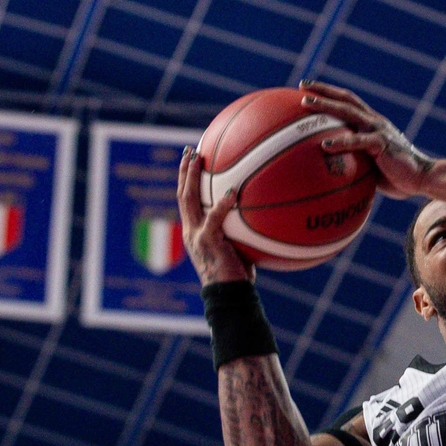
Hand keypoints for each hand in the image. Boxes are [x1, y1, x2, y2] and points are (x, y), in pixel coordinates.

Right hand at [177, 146, 253, 284]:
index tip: (191, 160)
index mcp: (195, 231)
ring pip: (188, 199)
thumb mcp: (238, 248)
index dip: (187, 180)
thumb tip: (262, 214)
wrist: (229, 295)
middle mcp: (191, 230)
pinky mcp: (207, 241)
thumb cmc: (238, 275)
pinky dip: (223, 204)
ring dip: (192, 176)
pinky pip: (214, 218)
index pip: (187, 201)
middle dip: (184, 171)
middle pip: (183, 194)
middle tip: (190, 150)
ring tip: (199, 157)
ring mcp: (196, 235)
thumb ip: (241, 230)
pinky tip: (233, 191)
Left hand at [307, 81, 433, 198]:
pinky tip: (325, 145)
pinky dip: (341, 141)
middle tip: (302, 86)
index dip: (329, 93)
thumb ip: (354, 160)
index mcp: (372, 123)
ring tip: (306, 104)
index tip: (308, 89)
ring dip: (326, 105)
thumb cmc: (396, 176)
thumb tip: (330, 171)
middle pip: (346, 99)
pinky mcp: (382, 144)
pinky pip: (358, 141)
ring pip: (349, 112)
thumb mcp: (371, 166)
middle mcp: (374, 121)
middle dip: (324, 90)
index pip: (348, 102)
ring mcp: (379, 130)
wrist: (422, 178)